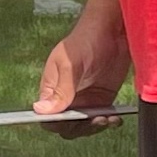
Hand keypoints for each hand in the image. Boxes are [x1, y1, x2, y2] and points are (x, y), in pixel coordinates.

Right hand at [34, 10, 130, 138]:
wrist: (114, 29)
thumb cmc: (87, 39)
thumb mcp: (70, 64)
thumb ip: (60, 89)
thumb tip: (41, 110)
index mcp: (51, 89)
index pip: (47, 117)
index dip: (56, 124)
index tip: (71, 121)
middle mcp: (66, 97)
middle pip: (66, 126)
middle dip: (79, 128)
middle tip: (93, 119)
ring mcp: (84, 100)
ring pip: (84, 127)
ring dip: (95, 127)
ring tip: (106, 118)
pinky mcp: (102, 100)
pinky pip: (101, 119)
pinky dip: (108, 123)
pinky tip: (115, 119)